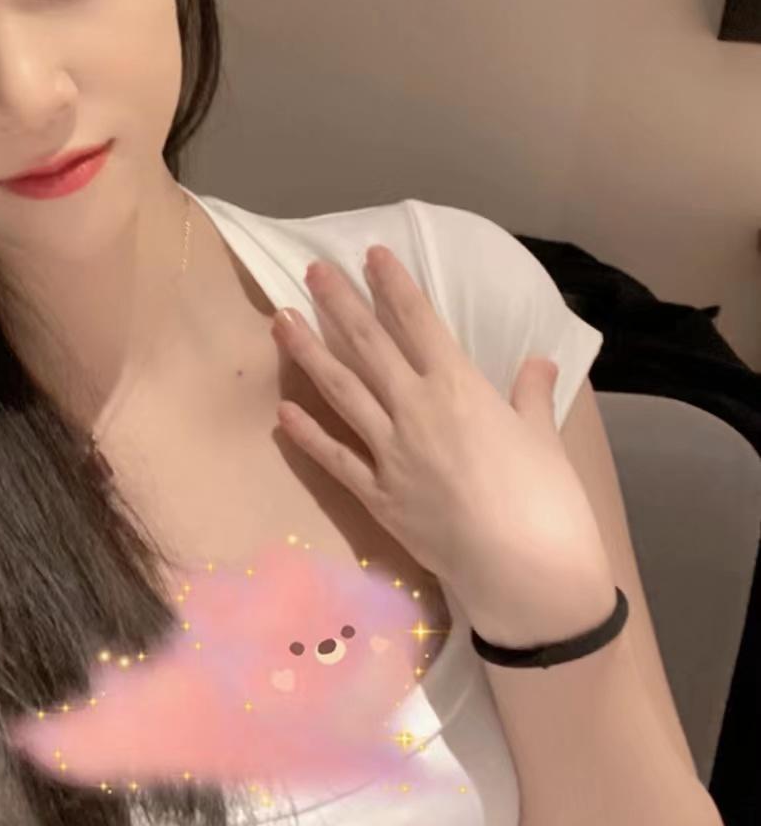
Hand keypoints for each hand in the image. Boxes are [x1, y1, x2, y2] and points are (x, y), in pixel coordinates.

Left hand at [271, 246, 614, 641]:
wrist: (526, 571)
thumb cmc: (547, 499)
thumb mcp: (544, 437)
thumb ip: (531, 396)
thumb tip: (539, 362)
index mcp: (460, 387)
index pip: (418, 321)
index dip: (394, 285)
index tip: (371, 254)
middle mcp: (416, 409)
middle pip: (368, 345)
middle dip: (338, 303)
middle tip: (311, 270)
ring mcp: (391, 452)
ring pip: (340, 390)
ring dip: (308, 352)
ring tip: (279, 320)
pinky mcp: (378, 495)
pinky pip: (335, 458)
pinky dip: (308, 434)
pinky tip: (282, 412)